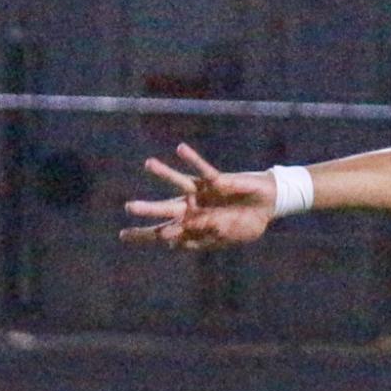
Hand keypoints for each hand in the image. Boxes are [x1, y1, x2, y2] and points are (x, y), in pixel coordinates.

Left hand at [120, 143, 275, 250]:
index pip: (164, 230)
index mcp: (193, 225)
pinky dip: (192, 159)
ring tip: (148, 164)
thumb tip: (169, 242)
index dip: (145, 234)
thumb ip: (199, 240)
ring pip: (180, 184)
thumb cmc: (245, 225)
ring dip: (165, 174)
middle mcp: (193, 207)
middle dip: (149, 210)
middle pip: (166, 209)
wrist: (267, 207)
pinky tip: (180, 149)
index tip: (122, 236)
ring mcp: (204, 192)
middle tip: (129, 207)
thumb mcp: (224, 238)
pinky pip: (203, 169)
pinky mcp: (218, 180)